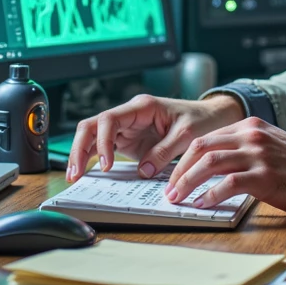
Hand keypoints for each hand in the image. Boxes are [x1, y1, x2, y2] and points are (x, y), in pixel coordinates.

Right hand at [65, 92, 243, 180]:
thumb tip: (143, 171)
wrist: (210, 118)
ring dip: (82, 154)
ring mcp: (127, 128)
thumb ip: (164, 152)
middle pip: (92, 126)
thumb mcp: (187, 135)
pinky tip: (88, 173)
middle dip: (80, 148)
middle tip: (76, 173)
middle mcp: (129, 116)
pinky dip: (95, 159)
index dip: (102, 141)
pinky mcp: (129, 141)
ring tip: (75, 176)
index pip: (109, 119)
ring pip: (93, 136)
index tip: (106, 164)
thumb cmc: (199, 119)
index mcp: (141, 107)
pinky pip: (105, 148)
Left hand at [164, 117, 285, 218]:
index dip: (184, 159)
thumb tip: (215, 167)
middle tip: (170, 190)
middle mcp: (252, 136)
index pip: (206, 138)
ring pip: (210, 163)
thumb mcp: (272, 147)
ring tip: (178, 199)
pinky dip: (211, 195)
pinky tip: (203, 204)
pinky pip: (229, 183)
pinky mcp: (267, 177)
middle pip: (201, 148)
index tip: (174, 176)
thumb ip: (246, 149)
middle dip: (179, 171)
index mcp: (251, 127)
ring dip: (188, 183)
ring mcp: (259, 155)